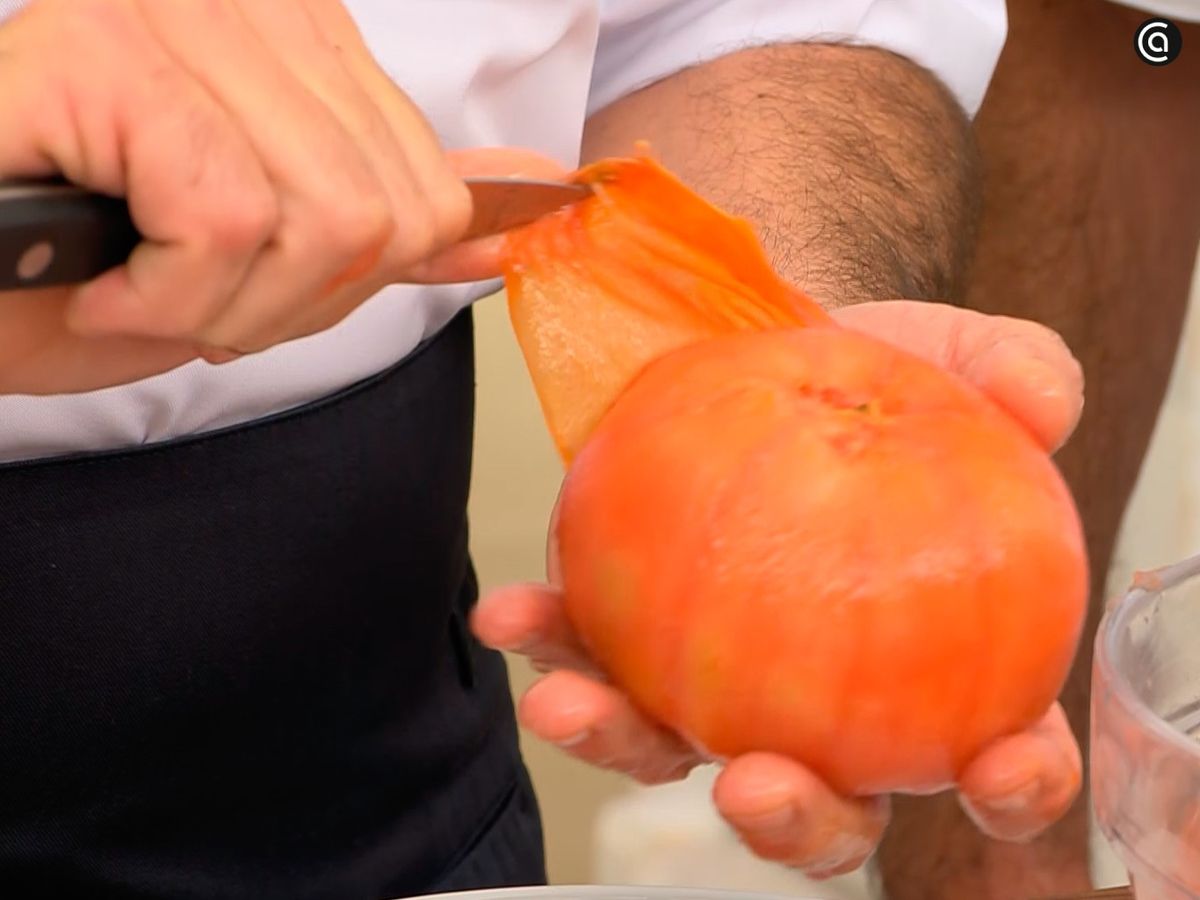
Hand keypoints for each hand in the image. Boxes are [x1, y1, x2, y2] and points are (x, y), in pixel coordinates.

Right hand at [0, 0, 553, 366]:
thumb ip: (402, 218)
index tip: (245, 277)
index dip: (344, 280)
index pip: (428, 193)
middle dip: (282, 303)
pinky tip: (98, 281)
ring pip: (314, 220)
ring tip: (135, 284)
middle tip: (181, 292)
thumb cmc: (100, 268)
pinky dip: (163, 294)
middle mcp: (244, 4)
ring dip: (218, 306)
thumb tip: (528, 204)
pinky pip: (222, 217)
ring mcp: (168, 15)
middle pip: (379, 215)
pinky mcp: (98, 53)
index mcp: (299, 33)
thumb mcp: (282, 251)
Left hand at [472, 300, 1084, 877]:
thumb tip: (1042, 402)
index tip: (994, 770)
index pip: (1000, 749)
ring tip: (568, 706)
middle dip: (790, 820)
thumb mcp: (954, 354)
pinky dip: (545, 638)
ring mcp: (715, 675)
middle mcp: (822, 698)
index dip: (1012, 782)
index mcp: (936, 663)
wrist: (767, 332)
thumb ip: (1018, 371)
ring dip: (616, 742)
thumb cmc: (876, 368)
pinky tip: (511, 612)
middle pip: (824, 802)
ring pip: (671, 747)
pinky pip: (582, 649)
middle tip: (753, 787)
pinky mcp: (628, 626)